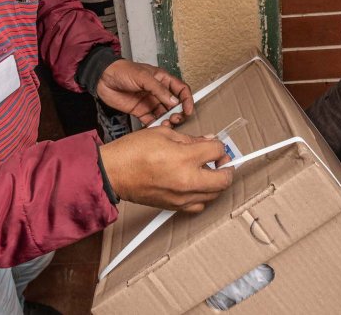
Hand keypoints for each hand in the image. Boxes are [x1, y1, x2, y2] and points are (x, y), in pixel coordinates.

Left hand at [96, 60, 193, 124]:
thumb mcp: (143, 76)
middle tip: (176, 119)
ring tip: (167, 125)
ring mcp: (150, 102)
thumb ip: (159, 89)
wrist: (103, 78)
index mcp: (162, 79)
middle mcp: (158, 92)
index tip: (188, 110)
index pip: (180, 89)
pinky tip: (156, 128)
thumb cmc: (123, 71)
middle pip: (175, 105)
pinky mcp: (140, 111)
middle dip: (178, 113)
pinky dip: (155, 126)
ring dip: (168, 120)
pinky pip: (151, 120)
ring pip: (164, 114)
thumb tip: (174, 101)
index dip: (187, 99)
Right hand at [99, 126, 232, 211]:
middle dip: (227, 167)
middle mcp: (186, 180)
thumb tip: (205, 141)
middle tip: (223, 161)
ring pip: (214, 195)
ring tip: (210, 172)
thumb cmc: (131, 152)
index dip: (219, 146)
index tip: (216, 145)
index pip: (217, 151)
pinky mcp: (174, 206)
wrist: (113, 172)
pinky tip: (198, 186)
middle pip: (224, 179)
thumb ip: (189, 139)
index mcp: (184, 158)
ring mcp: (181, 197)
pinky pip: (199, 206)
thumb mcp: (163, 134)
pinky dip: (204, 196)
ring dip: (217, 183)